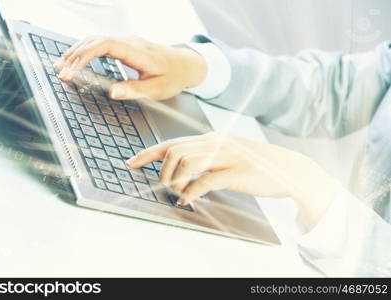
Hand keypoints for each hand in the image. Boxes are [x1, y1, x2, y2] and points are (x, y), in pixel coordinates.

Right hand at [54, 36, 206, 100]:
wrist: (186, 64)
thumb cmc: (173, 77)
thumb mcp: (157, 89)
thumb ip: (134, 90)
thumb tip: (112, 92)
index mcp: (138, 52)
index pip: (105, 45)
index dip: (85, 55)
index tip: (72, 70)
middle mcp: (130, 42)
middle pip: (95, 40)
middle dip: (75, 55)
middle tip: (61, 72)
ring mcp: (128, 41)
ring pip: (96, 39)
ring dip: (78, 51)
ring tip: (62, 66)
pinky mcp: (126, 45)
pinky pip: (101, 43)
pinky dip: (86, 50)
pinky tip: (78, 59)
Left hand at [126, 132, 337, 228]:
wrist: (286, 168)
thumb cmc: (254, 163)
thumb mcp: (226, 154)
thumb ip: (204, 157)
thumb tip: (179, 168)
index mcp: (210, 138)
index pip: (172, 142)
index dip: (148, 153)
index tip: (131, 162)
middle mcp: (215, 143)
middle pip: (174, 151)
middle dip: (161, 170)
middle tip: (163, 185)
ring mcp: (225, 156)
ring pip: (186, 163)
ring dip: (174, 181)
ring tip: (176, 192)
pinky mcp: (235, 172)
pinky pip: (205, 181)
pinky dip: (191, 192)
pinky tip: (187, 200)